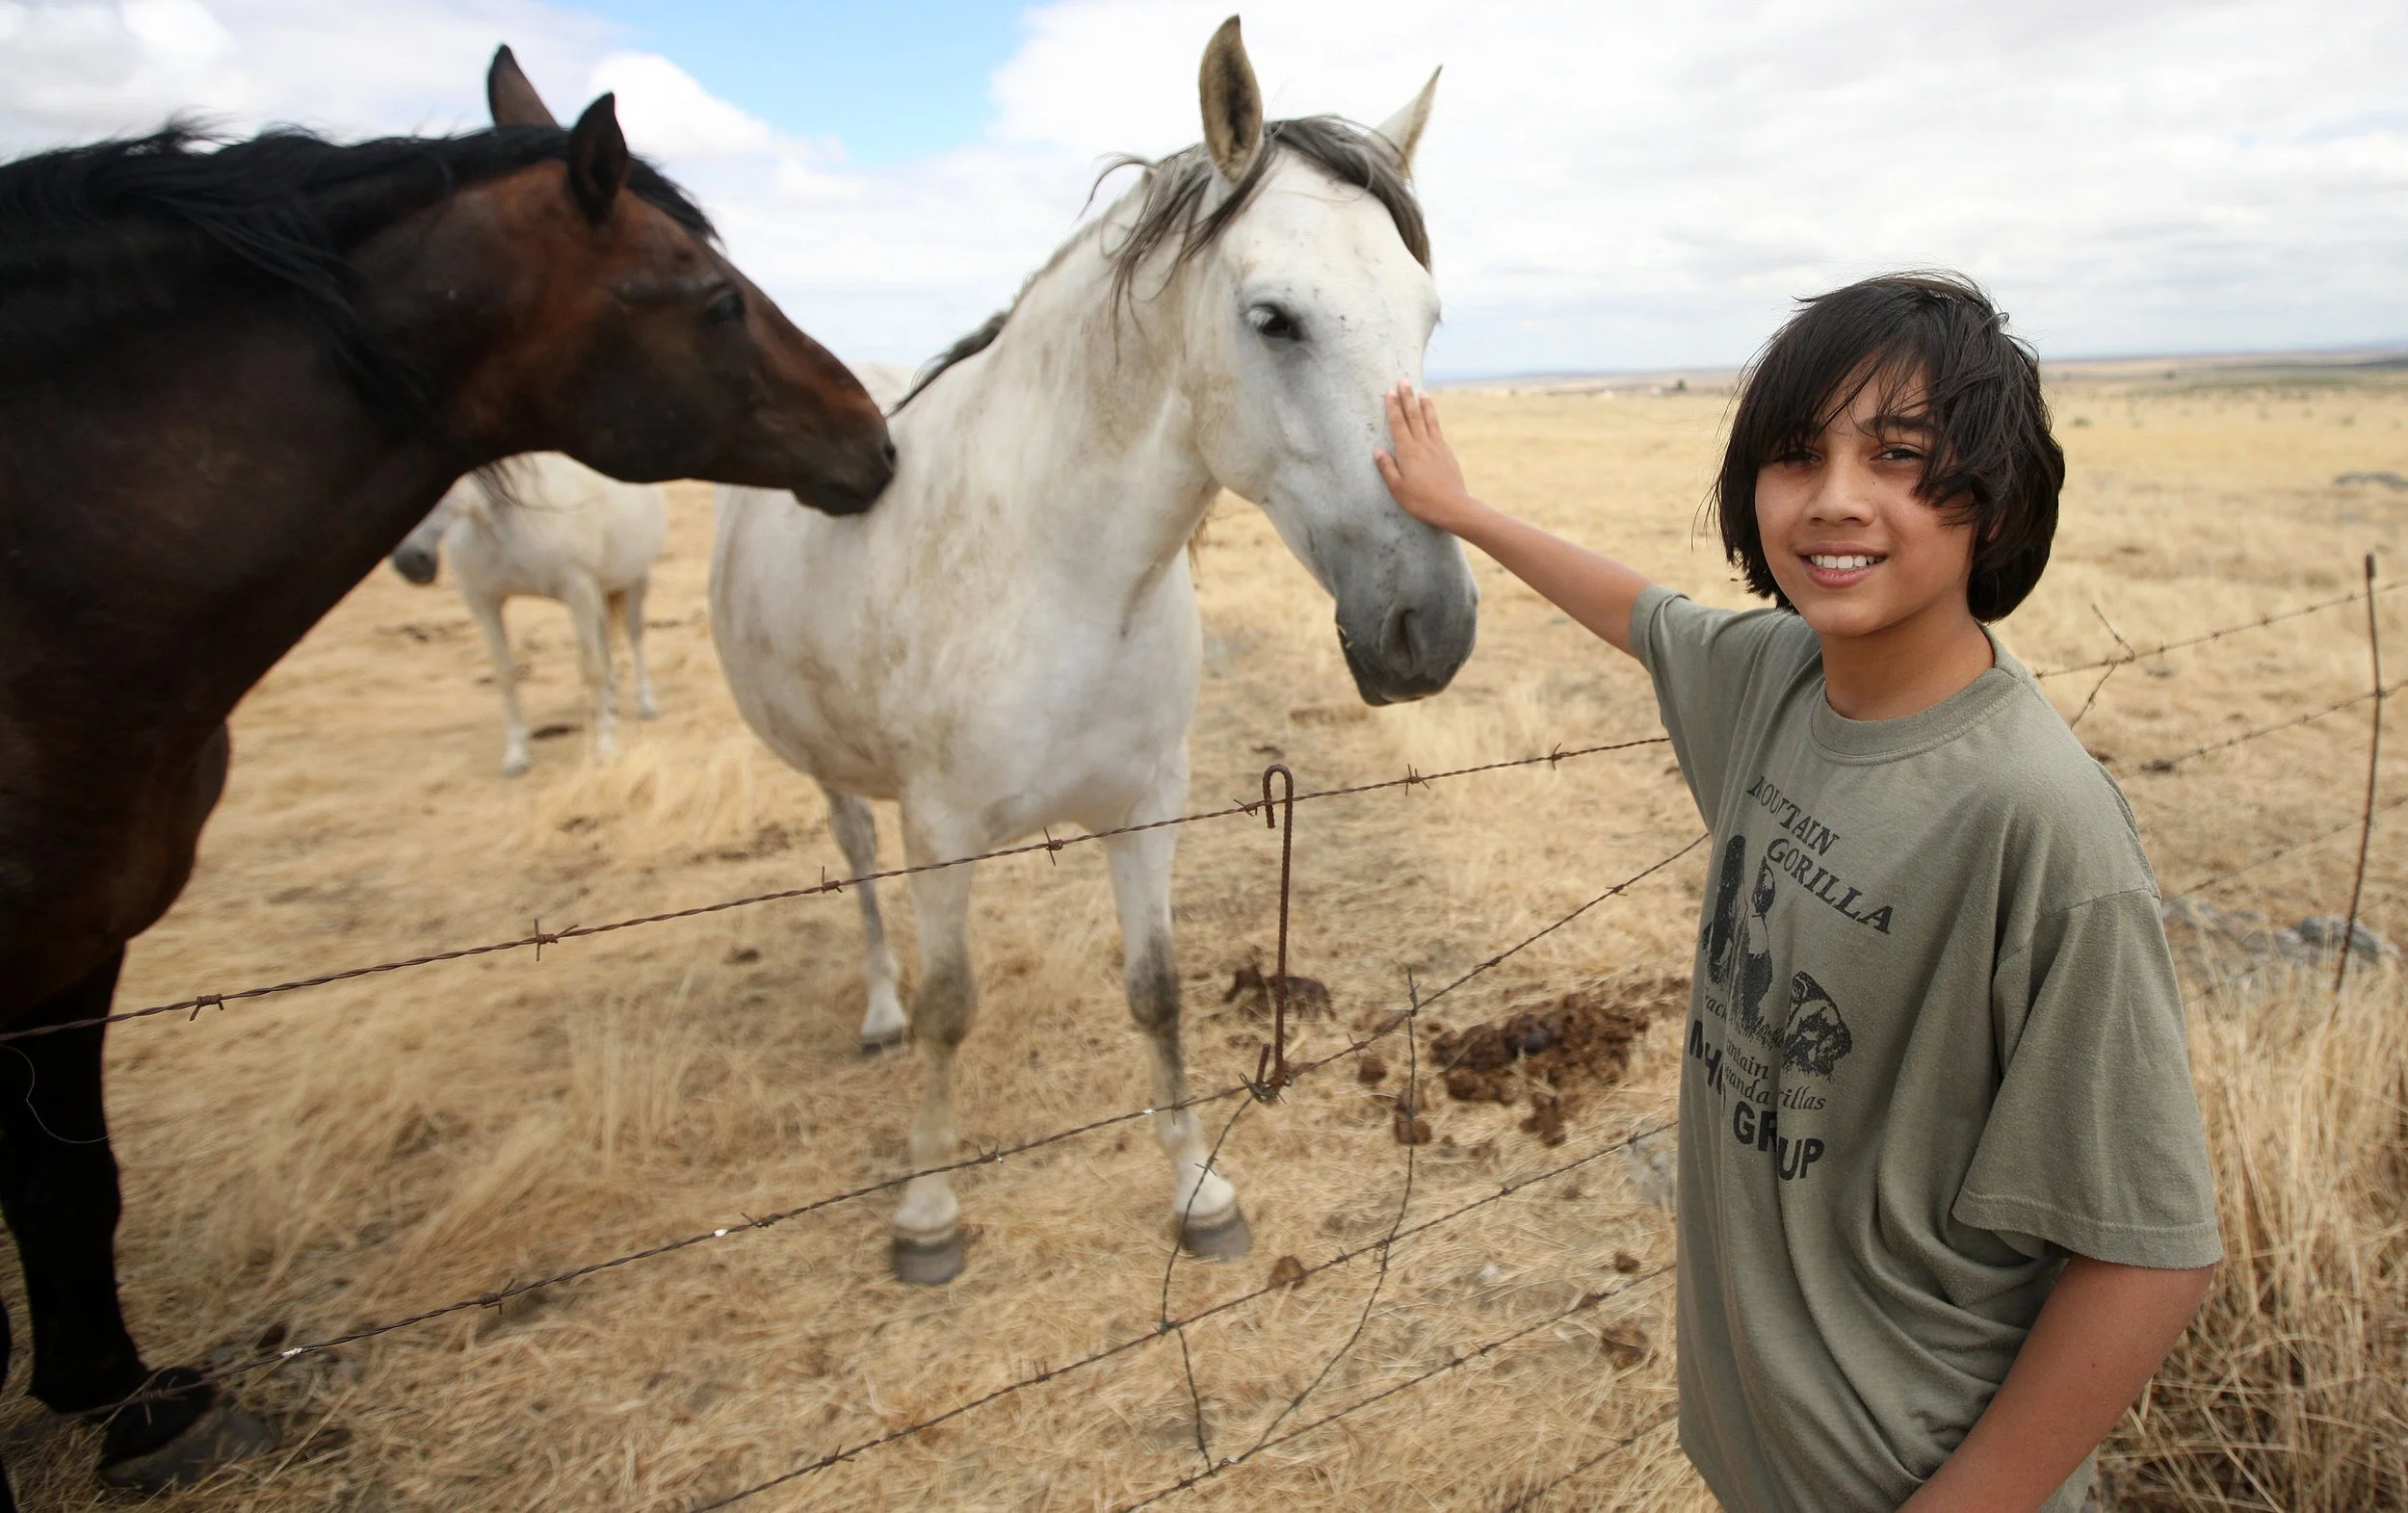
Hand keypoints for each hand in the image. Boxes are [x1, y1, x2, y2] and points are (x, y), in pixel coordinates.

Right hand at [1375, 382, 1480, 534]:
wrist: (1452, 506)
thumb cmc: (1421, 500)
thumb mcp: (1397, 488)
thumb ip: (1387, 467)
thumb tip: (1377, 450)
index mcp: (1407, 452)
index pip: (1398, 424)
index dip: (1393, 406)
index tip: (1389, 392)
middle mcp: (1422, 444)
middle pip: (1413, 415)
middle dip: (1407, 397)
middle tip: (1403, 381)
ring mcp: (1437, 447)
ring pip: (1429, 419)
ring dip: (1423, 404)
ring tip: (1420, 391)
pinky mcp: (1446, 453)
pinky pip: (1437, 430)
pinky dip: (1433, 418)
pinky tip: (1432, 415)